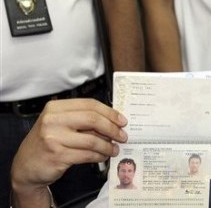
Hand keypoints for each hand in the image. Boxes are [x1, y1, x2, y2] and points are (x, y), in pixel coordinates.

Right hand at [11, 98, 127, 206]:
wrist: (26, 166)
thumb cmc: (48, 142)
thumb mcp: (61, 124)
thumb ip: (82, 119)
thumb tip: (113, 121)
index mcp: (56, 108)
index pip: (89, 105)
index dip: (109, 112)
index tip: (122, 120)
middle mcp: (53, 120)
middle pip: (93, 119)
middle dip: (112, 128)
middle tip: (122, 136)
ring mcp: (53, 138)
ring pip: (92, 140)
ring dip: (107, 145)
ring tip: (114, 149)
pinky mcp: (57, 155)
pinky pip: (87, 154)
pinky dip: (99, 155)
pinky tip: (103, 156)